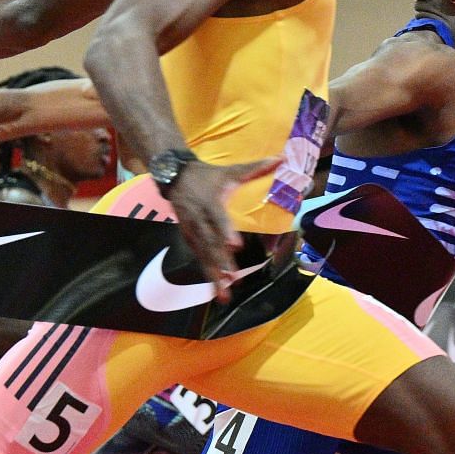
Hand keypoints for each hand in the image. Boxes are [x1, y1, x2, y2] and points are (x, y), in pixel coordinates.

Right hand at [164, 156, 280, 300]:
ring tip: (223, 294)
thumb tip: (280, 158)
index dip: (226, 231)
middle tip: (231, 280)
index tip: (235, 246)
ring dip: (213, 275)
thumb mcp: (229, 170)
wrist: (174, 176)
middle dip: (220, 263)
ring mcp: (191, 229)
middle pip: (209, 243)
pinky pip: (197, 256)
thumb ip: (254, 168)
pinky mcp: (188, 237)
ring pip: (202, 254)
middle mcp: (199, 218)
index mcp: (210, 202)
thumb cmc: (207, 175)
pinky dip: (206, 272)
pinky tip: (215, 288)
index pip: (218, 218)